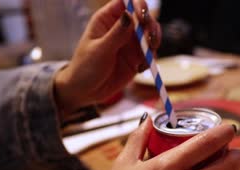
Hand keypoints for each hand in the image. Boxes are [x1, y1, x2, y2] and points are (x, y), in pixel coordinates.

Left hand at [54, 0, 160, 116]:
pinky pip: (151, 52)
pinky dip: (151, 58)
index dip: (137, 5)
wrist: (85, 91)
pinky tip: (140, 68)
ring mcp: (130, 43)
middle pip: (143, 16)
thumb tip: (129, 15)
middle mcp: (121, 28)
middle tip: (150, 39)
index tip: (142, 17)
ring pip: (150, 33)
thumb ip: (116, 34)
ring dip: (154, 41)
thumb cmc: (85, 68)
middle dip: (150, 25)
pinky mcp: (137, 57)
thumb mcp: (100, 50)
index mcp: (107, 19)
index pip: (126, 2)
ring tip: (149, 53)